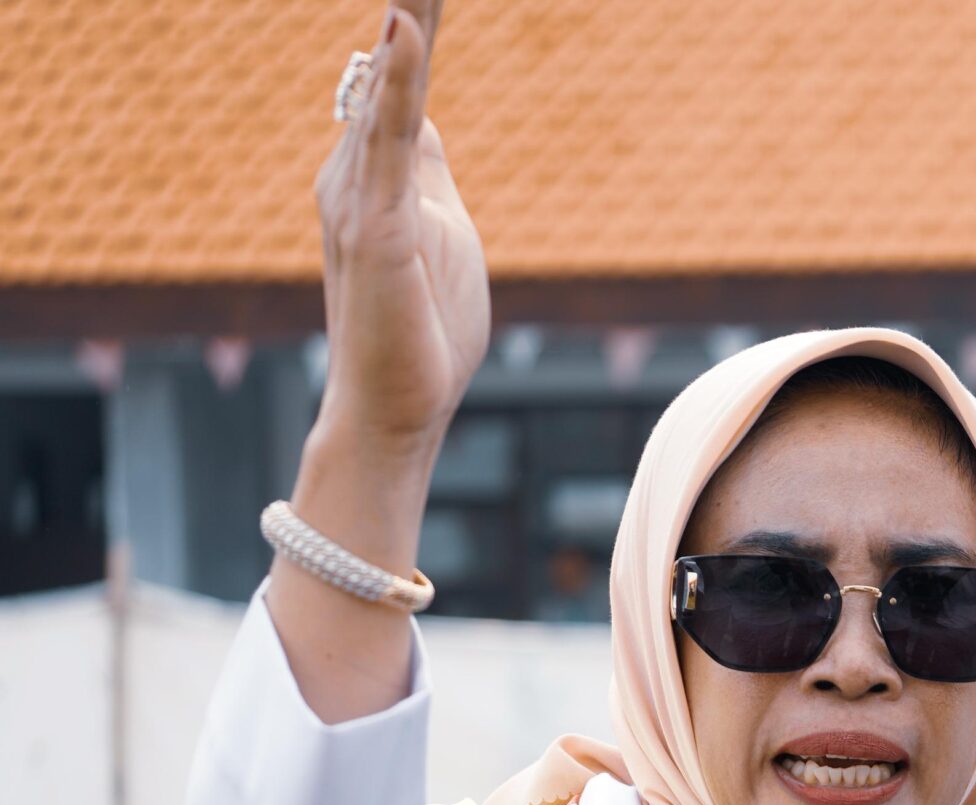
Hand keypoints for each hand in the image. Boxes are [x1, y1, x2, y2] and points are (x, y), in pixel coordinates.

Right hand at [267, 0, 487, 720]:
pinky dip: (393, 82)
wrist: (396, 412)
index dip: (417, 23)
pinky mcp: (375, 226)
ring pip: (385, 87)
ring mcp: (360, 196)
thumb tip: (416, 114)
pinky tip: (405, 29)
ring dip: (407, 22)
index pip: (397, 80)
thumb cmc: (423, 331)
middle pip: (387, 69)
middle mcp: (352, 172)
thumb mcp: (441, 230)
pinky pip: (386, 139)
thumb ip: (424, 170)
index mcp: (373, 173)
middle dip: (411, 8)